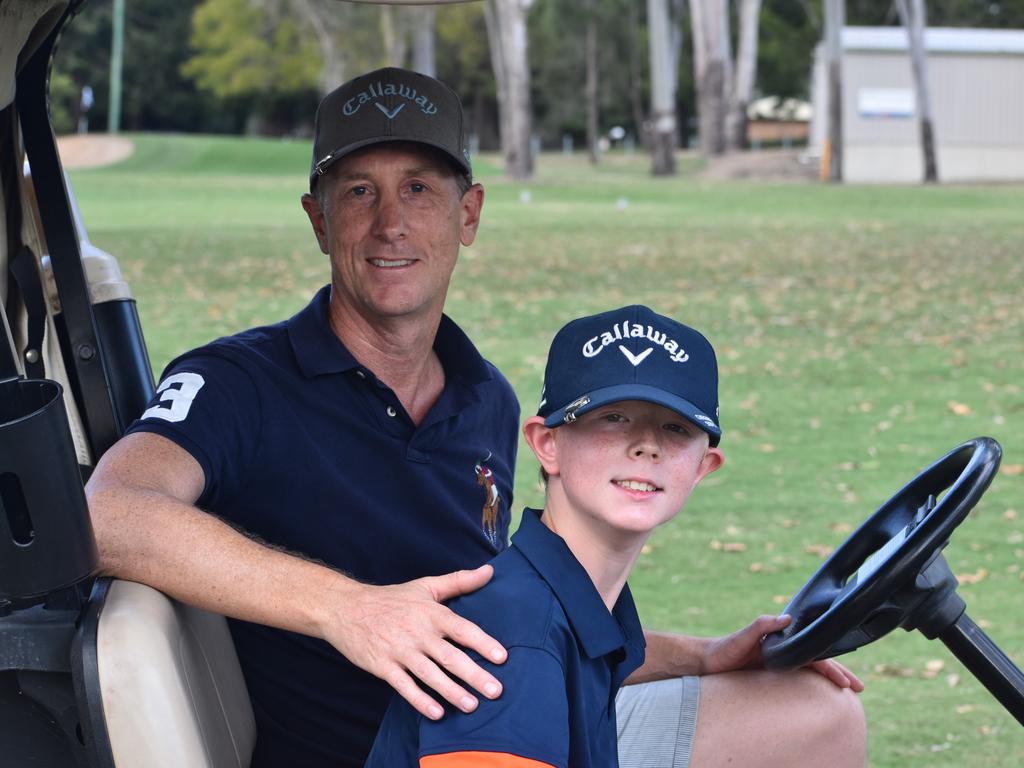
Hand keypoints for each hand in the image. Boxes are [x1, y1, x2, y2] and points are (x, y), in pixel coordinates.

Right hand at [320, 564, 507, 719]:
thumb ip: (459, 581)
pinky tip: (437, 713)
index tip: (502, 657)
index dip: (483, 643)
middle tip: (496, 691)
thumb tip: (490, 571)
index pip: (462, 629)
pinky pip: (404, 686)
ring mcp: (400, 651)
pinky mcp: (383, 666)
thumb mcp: (426, 586)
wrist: (346, 608)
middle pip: (450, 657)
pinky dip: (420, 700)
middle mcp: (418, 633)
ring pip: (430, 675)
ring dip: (452, 692)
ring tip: (472, 706)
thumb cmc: (391, 598)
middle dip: (474, 675)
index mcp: (431, 613)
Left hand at [702, 614, 864, 691]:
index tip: (847, 680)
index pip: (814, 653)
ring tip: (848, 693)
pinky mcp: (771, 673)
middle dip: (840, 674)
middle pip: (819, 662)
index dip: (832, 666)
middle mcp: (784, 650)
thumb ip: (762, 625)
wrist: (707, 661)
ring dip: (830, 680)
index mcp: (782, 640)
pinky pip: (798, 679)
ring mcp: (779, 662)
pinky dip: (813, 686)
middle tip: (859, 689)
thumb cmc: (723, 649)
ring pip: (812, 670)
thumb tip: (787, 618)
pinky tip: (821, 694)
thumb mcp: (742, 636)